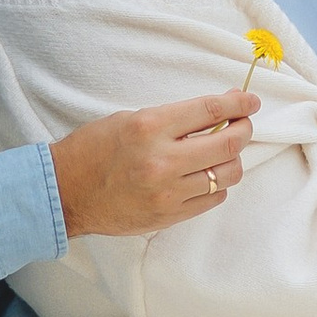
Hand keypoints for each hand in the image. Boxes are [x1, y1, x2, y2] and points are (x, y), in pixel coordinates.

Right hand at [51, 89, 256, 237]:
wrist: (65, 192)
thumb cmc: (94, 149)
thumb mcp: (131, 119)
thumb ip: (176, 117)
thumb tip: (221, 108)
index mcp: (150, 127)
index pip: (211, 111)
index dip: (239, 104)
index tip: (250, 100)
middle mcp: (162, 160)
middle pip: (228, 143)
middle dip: (244, 129)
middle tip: (244, 124)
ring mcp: (167, 192)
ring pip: (227, 174)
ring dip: (233, 159)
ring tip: (224, 152)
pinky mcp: (168, 215)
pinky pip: (213, 198)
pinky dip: (218, 184)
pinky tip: (207, 175)